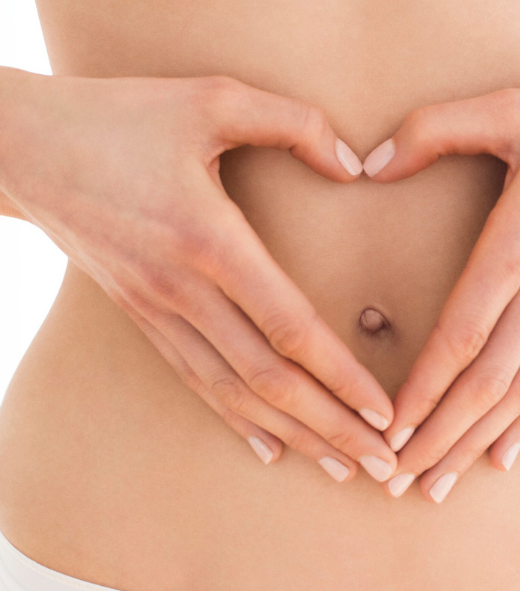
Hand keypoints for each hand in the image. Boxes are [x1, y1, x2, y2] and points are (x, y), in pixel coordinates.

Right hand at [0, 70, 398, 482]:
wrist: (17, 146)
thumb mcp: (211, 97)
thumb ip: (293, 123)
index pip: (289, 326)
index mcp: (209, 239)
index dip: (341, 375)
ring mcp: (157, 310)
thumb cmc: (120, 115)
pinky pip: (196, 380)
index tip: (385, 411)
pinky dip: (237, 419)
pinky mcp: (140, 316)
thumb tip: (355, 164)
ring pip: (234, 391)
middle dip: (332, 427)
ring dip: (294, 435)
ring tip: (343, 468)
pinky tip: (271, 448)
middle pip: (269, 378)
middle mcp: (182, 289)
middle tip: (383, 467)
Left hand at [365, 72, 519, 500]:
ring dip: (476, 443)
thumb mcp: (512, 106)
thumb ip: (433, 129)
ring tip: (436, 486)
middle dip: (439, 437)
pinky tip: (502, 457)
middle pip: (490, 381)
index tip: (388, 429)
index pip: (465, 332)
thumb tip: (365, 164)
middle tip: (396, 482)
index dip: (424, 388)